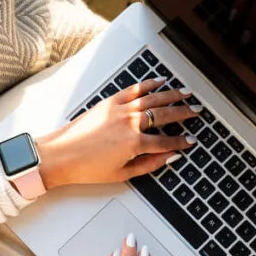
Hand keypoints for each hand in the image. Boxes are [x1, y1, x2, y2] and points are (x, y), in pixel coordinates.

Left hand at [35, 78, 199, 188]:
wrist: (60, 156)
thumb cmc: (86, 168)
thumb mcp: (121, 174)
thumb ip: (148, 165)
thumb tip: (167, 158)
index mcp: (134, 143)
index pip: (166, 142)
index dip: (180, 142)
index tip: (190, 141)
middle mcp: (130, 123)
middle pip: (164, 115)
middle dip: (183, 113)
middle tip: (195, 111)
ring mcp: (119, 110)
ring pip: (152, 99)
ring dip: (171, 95)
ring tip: (185, 93)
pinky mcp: (109, 102)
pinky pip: (133, 90)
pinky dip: (148, 84)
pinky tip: (159, 81)